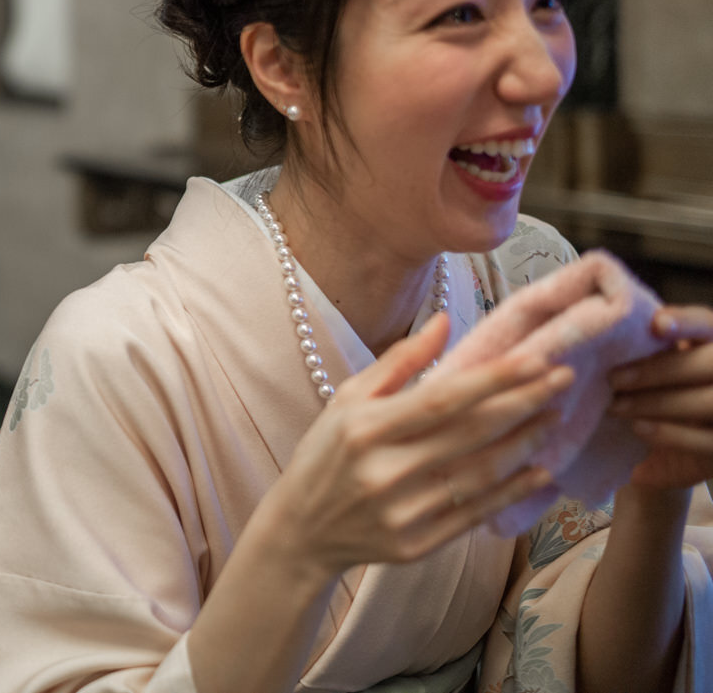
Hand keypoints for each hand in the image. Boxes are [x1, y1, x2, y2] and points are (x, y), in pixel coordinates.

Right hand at [265, 314, 574, 573]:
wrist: (301, 529)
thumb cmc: (326, 454)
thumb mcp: (347, 399)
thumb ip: (398, 361)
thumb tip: (445, 320)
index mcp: (365, 428)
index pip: (443, 399)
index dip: (495, 378)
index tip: (537, 358)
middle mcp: (385, 471)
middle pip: (472, 433)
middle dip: (525, 402)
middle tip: (564, 378)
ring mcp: (404, 512)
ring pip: (483, 473)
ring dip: (526, 443)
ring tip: (554, 417)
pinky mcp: (418, 545)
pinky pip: (478, 513)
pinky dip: (514, 491)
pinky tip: (539, 470)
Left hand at [610, 304, 712, 489]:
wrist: (680, 447)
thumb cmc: (657, 389)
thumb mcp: (656, 364)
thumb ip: (646, 348)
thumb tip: (604, 327)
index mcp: (712, 343)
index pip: (707, 324)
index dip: (688, 322)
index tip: (657, 324)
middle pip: (710, 363)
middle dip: (660, 370)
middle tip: (613, 378)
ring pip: (710, 402)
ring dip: (658, 403)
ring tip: (615, 406)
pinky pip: (709, 440)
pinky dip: (672, 434)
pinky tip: (639, 428)